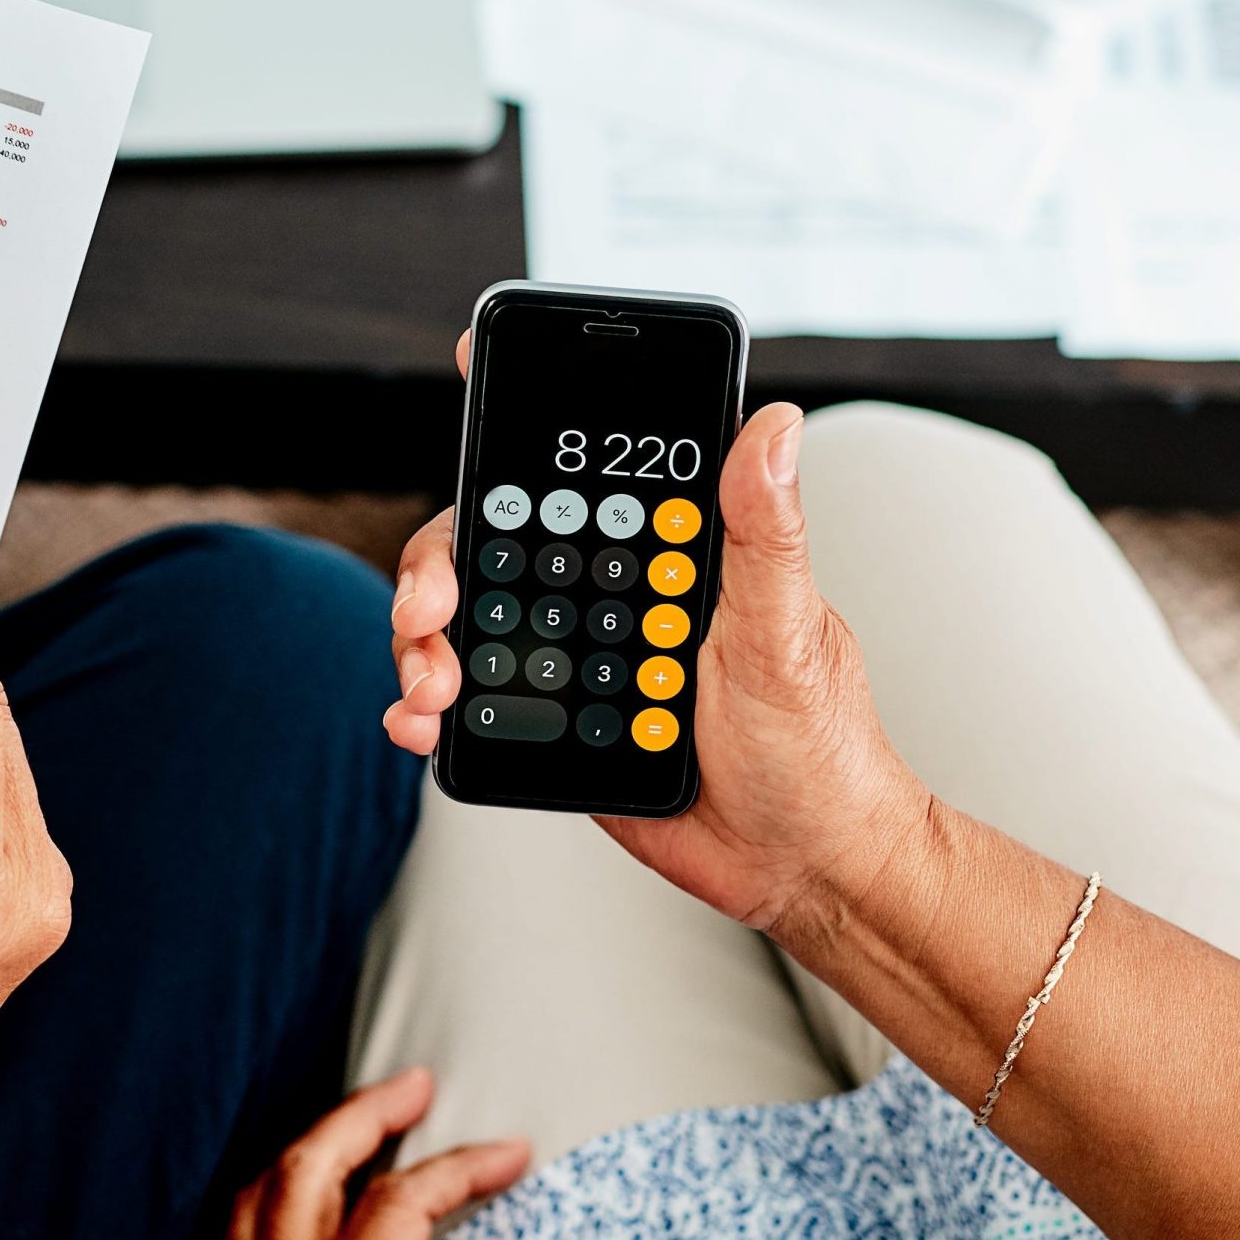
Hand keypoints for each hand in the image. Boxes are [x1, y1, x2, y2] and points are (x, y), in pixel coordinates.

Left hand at [209, 1070, 527, 1239]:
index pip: (401, 1206)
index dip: (461, 1168)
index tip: (507, 1154)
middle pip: (312, 1164)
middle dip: (366, 1112)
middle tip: (413, 1088)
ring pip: (258, 1188)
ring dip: (309, 1144)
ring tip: (352, 1128)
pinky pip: (228, 1233)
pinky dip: (265, 1193)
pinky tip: (288, 1204)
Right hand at [386, 336, 931, 935]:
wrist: (800, 865)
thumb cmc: (819, 747)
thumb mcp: (789, 633)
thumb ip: (764, 533)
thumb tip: (771, 425)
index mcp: (665, 554)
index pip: (579, 473)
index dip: (518, 422)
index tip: (470, 374)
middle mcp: (608, 595)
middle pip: (491, 547)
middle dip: (438, 566)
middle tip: (428, 609)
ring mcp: (572, 659)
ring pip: (467, 622)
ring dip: (423, 643)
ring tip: (428, 687)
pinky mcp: (547, 726)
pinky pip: (469, 701)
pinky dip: (425, 705)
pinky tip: (420, 720)